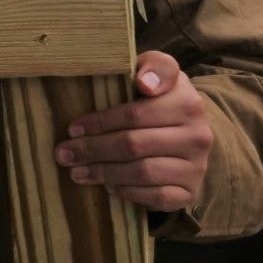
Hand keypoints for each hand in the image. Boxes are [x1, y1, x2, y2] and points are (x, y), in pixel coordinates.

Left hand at [53, 51, 211, 212]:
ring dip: (104, 173)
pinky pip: (156, 197)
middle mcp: (198, 135)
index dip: (100, 122)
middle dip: (93, 149)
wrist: (190, 135)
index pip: (135, 114)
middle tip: (64, 154)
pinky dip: (128, 192)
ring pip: (142, 172)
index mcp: (188, 102)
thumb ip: (152, 66)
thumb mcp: (158, 72)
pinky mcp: (190, 192)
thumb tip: (145, 82)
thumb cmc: (161, 98)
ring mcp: (197, 166)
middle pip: (134, 144)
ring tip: (76, 172)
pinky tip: (108, 187)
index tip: (73, 128)